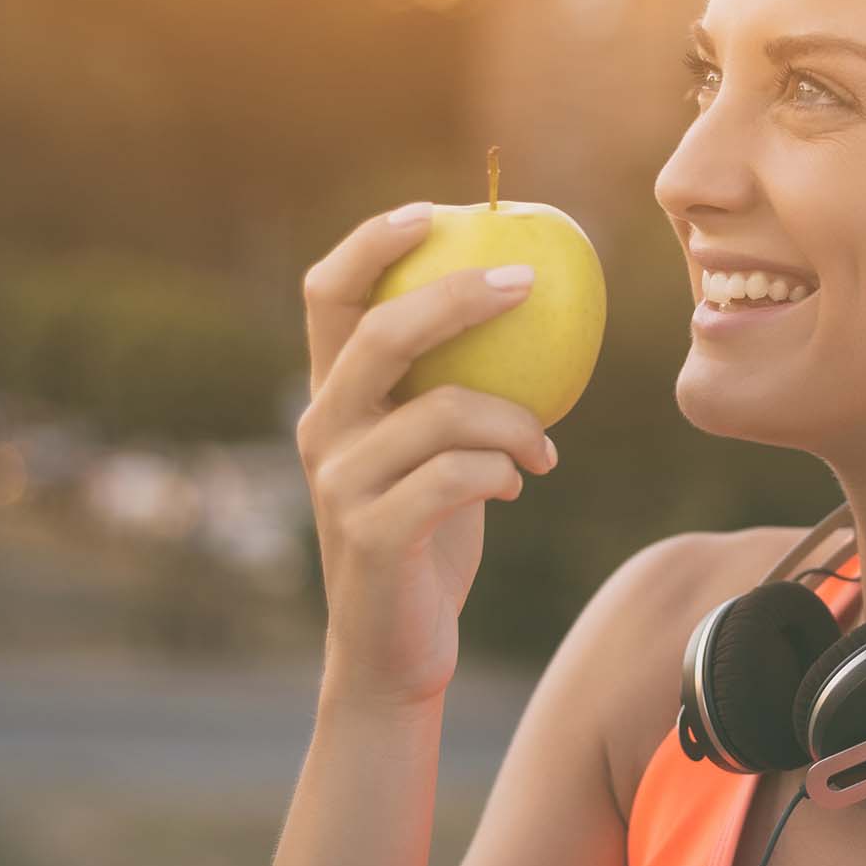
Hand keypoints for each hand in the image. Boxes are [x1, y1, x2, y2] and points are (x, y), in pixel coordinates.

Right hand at [295, 204, 558, 711]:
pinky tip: (520, 481)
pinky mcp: (370, 535)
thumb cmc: (430, 538)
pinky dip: (503, 468)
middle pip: (379, 331)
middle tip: (530, 283)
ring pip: (439, 409)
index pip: (326, 294)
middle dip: (458, 295)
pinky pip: (455, 475)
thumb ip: (453, 387)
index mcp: (333, 397)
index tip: (436, 211)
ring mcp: (338, 484)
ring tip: (543, 447)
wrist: (396, 655)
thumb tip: (533, 306)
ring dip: (513, 419)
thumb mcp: (437, 451)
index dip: (372, 242)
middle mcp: (322, 429)